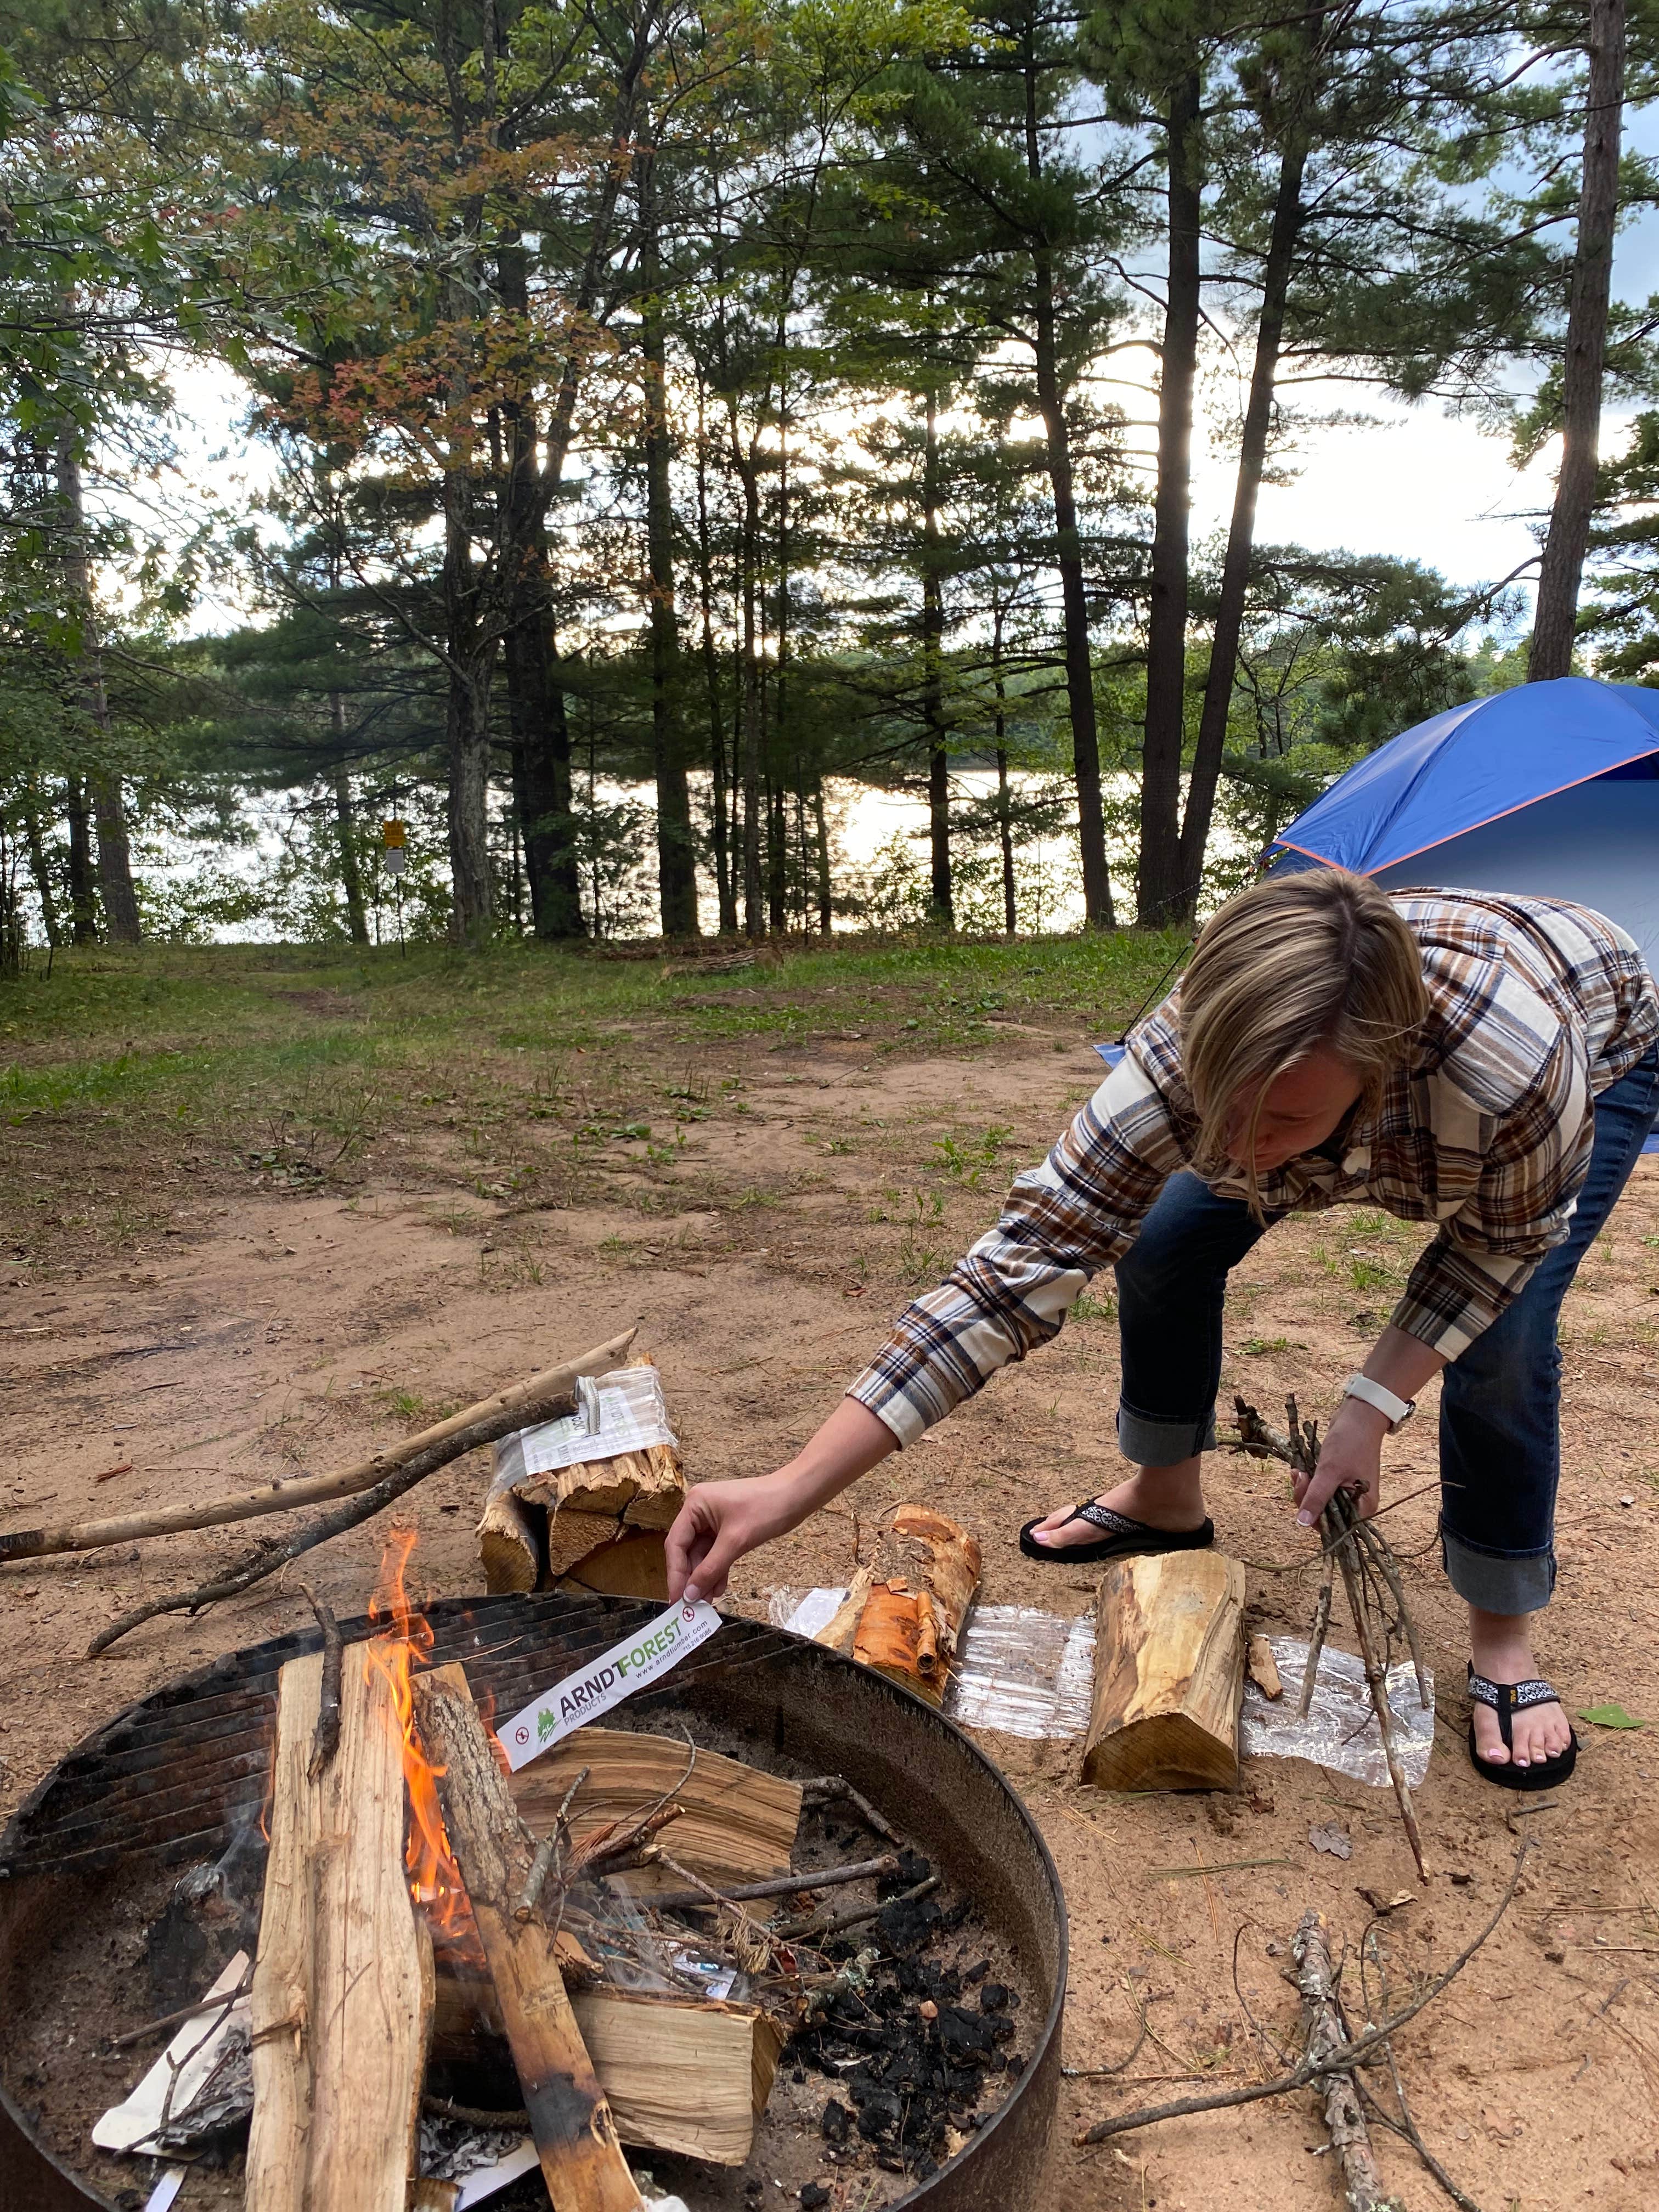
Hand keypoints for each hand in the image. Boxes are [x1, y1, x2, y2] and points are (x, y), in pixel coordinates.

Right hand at [664, 1470, 809, 1601]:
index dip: (675, 1574)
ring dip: (705, 1577)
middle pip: (686, 1551)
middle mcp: (699, 1511)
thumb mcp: (735, 1541)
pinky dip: (717, 1570)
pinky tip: (719, 1589)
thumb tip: (689, 1595)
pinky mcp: (726, 1529)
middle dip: (691, 1578)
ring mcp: (712, 1520)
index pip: (675, 1544)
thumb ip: (710, 1569)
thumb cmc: (766, 1509)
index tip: (677, 1600)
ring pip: (702, 1555)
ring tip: (708, 1603)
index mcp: (694, 1505)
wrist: (796, 1496)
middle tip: (692, 1607)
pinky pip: (716, 1553)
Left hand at [1294, 1397, 1387, 1526]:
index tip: (1305, 1496)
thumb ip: (1317, 1497)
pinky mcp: (1337, 1480)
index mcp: (1362, 1508)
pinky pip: (1318, 1488)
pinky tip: (1300, 1470)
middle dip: (1307, 1498)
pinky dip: (1308, 1481)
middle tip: (1301, 1478)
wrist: (1358, 1416)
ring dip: (1304, 1488)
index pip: (1335, 1527)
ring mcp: (1346, 1491)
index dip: (1315, 1517)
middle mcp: (1356, 1504)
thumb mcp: (1330, 1471)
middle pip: (1324, 1515)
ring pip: (1318, 1501)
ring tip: (1298, 1472)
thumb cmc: (1350, 1443)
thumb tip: (1302, 1523)